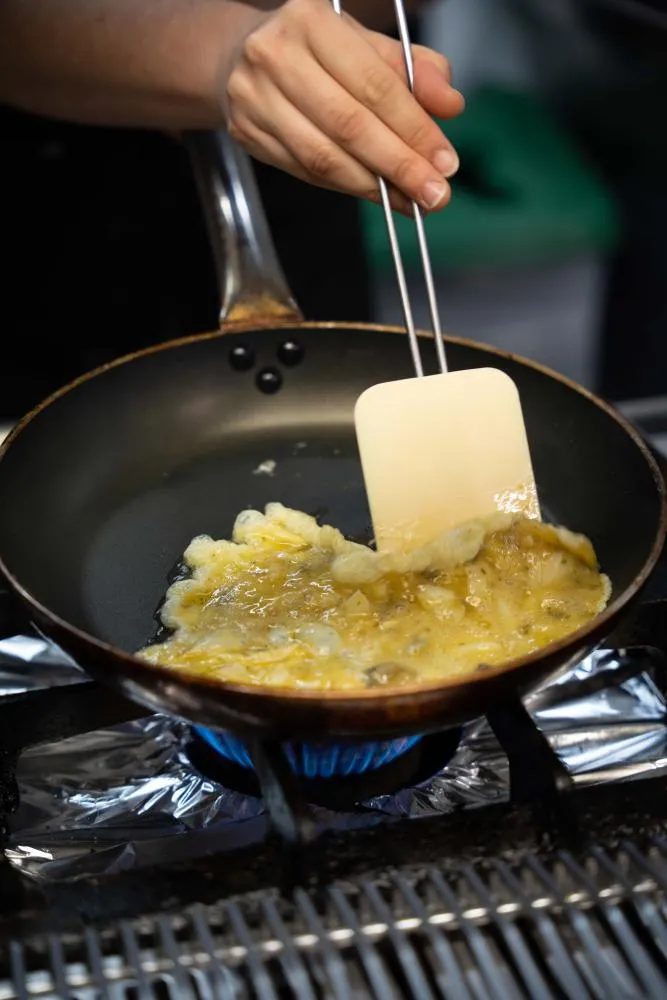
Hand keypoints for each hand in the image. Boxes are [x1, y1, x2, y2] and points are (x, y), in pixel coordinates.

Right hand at [221, 0, 463, 214]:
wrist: (240, 57)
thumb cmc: (317, 50)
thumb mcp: (367, 45)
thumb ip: (414, 71)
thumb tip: (450, 105)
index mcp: (312, 21)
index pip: (374, 84)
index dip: (414, 128)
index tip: (445, 161)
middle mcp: (276, 56)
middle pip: (349, 125)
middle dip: (399, 165)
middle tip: (434, 194)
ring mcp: (255, 98)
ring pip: (324, 156)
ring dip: (374, 185)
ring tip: (410, 201)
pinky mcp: (247, 133)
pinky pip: (306, 171)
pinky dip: (347, 187)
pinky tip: (377, 194)